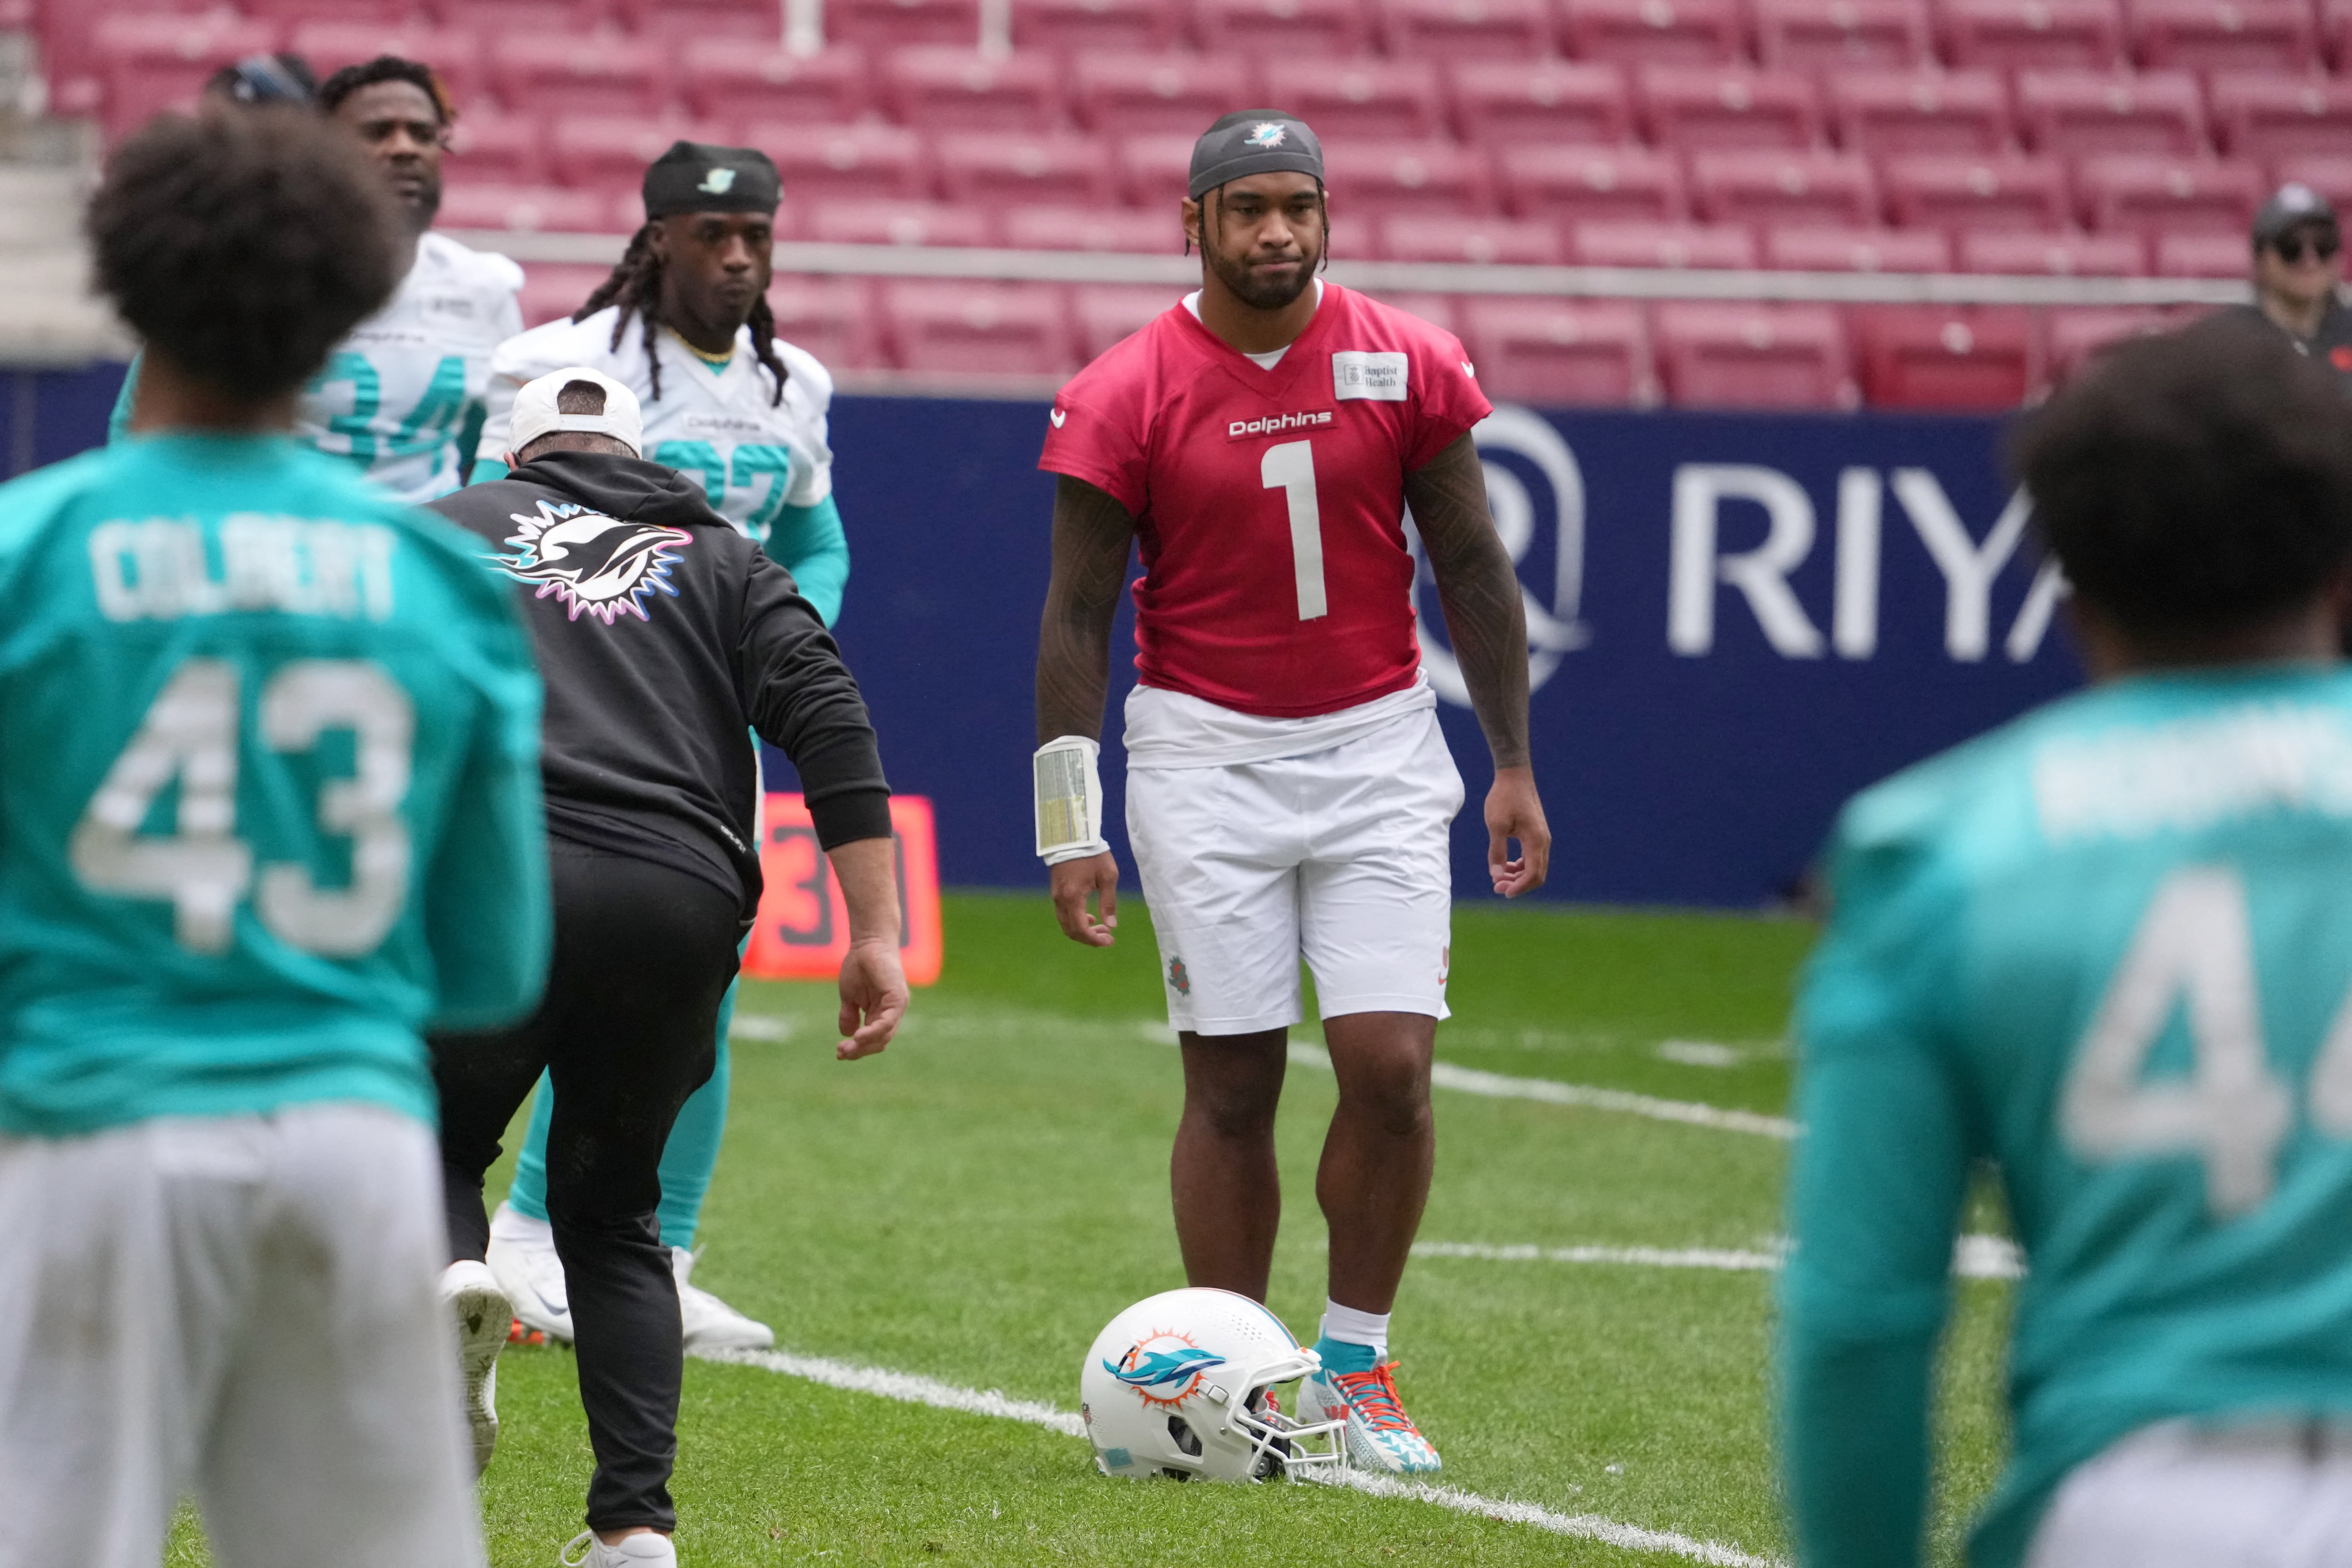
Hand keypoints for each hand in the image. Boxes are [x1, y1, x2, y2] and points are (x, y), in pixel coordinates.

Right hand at [835, 937, 906, 1059]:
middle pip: (879, 1042)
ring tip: (847, 1048)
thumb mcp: (849, 996)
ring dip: (864, 1045)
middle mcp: (892, 1013)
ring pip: (884, 1035)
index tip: (839, 1052)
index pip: (873, 1040)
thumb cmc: (858, 966)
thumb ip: (850, 1015)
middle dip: (859, 1051)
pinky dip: (874, 1032)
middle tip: (840, 1053)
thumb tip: (847, 1035)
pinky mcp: (898, 998)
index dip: (857, 1049)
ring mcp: (897, 1006)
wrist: (866, 943)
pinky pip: (887, 1021)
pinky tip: (859, 1037)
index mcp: (881, 1014)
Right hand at [1050, 851, 1118, 945]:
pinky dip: (1076, 921)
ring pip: (1066, 924)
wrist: (1072, 836)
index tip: (1109, 942)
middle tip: (1107, 938)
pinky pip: (1063, 914)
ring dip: (1083, 930)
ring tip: (1101, 929)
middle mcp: (1061, 900)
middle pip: (1071, 930)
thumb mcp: (1108, 876)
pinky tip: (1090, 917)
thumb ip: (1109, 902)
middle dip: (1089, 938)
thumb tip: (1111, 926)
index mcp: (1073, 897)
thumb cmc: (1093, 854)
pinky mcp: (1055, 891)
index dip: (1094, 940)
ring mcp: (1056, 896)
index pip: (1081, 928)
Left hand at [1486, 766, 1550, 897]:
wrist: (1514, 776)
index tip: (1502, 891)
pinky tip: (1506, 867)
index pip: (1533, 874)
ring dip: (1518, 876)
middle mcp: (1543, 841)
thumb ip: (1497, 852)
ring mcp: (1541, 838)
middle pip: (1537, 874)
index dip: (1519, 887)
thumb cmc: (1504, 798)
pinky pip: (1532, 858)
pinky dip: (1521, 866)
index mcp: (1535, 840)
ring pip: (1535, 867)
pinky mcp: (1536, 834)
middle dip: (1518, 884)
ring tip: (1498, 878)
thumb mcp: (1496, 825)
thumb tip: (1496, 876)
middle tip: (1496, 887)